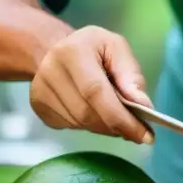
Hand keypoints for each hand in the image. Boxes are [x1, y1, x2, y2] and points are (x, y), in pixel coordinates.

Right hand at [30, 25, 154, 143]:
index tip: (144, 134)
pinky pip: (70, 126)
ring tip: (119, 120)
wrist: (55, 49)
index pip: (96, 92)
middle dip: (116, 127)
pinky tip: (97, 114)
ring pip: (79, 124)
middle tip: (137, 132)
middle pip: (87, 113)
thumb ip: (131, 75)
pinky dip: (90, 126)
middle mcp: (50, 71)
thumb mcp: (117, 48)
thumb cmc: (92, 48)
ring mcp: (40, 91)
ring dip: (104, 128)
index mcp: (72, 51)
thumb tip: (143, 106)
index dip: (120, 117)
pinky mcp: (38, 107)